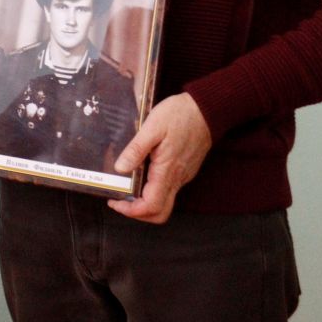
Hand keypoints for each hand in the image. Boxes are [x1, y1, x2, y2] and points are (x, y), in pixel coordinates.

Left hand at [110, 93, 212, 222]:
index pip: (151, 207)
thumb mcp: (152, 127)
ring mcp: (182, 176)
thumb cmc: (179, 115)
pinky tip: (140, 175)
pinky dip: (152, 191)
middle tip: (119, 199)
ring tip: (126, 187)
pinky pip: (169, 189)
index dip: (131, 211)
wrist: (207, 109)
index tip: (115, 201)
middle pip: (159, 213)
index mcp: (167, 171)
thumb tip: (120, 169)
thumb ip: (136, 149)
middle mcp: (177, 179)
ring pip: (164, 202)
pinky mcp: (185, 170)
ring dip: (144, 202)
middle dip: (137, 212)